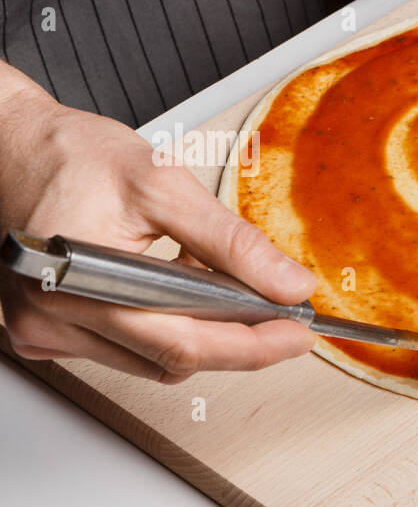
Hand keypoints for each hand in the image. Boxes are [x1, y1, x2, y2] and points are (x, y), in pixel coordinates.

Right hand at [0, 68, 316, 383]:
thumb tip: (287, 284)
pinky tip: (172, 286)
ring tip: (207, 276)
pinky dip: (165, 325)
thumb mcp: (163, 186)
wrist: (12, 146)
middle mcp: (54, 321)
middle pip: (174, 358)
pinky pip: (128, 349)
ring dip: (198, 329)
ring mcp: (48, 331)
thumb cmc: (70, 157)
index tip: (299, 335)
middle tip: (280, 311)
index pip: (186, 344)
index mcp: (79, 285)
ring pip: (154, 359)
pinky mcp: (49, 331)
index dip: (253, 346)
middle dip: (236, 338)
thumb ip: (231, 241)